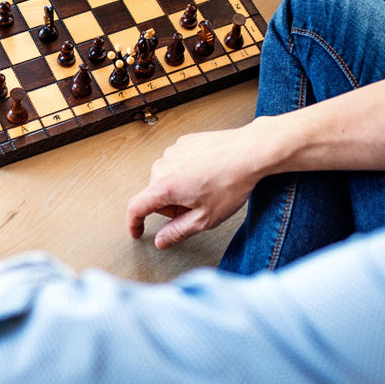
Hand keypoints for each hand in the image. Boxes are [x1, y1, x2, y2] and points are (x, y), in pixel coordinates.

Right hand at [125, 121, 272, 248]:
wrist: (250, 152)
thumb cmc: (232, 182)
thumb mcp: (205, 218)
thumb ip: (178, 232)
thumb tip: (162, 240)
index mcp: (164, 187)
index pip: (136, 208)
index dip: (134, 223)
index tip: (137, 231)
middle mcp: (163, 166)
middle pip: (156, 195)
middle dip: (172, 206)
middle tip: (196, 209)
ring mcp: (173, 151)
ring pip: (167, 179)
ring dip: (180, 189)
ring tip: (207, 189)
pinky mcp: (184, 142)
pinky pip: (178, 163)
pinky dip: (187, 173)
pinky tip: (208, 174)